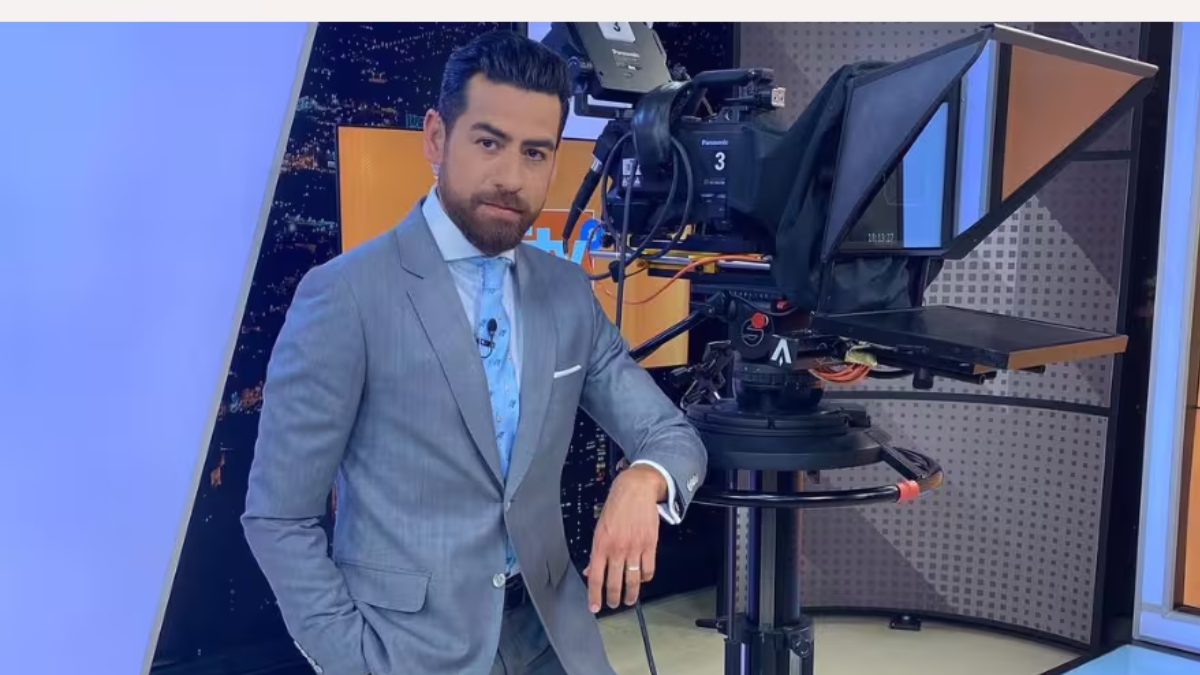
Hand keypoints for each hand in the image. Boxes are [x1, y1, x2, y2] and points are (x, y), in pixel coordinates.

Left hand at [584, 465, 665, 612]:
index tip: (594, 607)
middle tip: (613, 604)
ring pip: (633, 580)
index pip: (596, 577)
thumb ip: (596, 553)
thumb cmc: (616, 506)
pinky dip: (645, 578)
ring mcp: (634, 548)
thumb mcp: (599, 528)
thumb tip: (590, 571)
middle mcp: (617, 549)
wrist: (635, 490)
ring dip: (631, 594)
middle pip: (614, 582)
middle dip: (613, 598)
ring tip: (630, 600)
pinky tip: (642, 579)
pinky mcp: (650, 545)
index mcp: (601, 544)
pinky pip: (648, 569)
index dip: (594, 595)